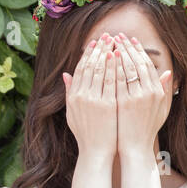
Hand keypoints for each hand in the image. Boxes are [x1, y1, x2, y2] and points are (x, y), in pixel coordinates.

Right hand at [60, 34, 117, 160]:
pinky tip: (121, 57)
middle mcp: (83, 96)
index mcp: (74, 96)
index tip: (94, 43)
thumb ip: (69, 92)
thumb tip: (65, 74)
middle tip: (107, 36)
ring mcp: (95, 100)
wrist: (96, 151)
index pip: (81, 69)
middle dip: (99, 49)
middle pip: (92, 66)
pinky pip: (113, 81)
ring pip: (102, 70)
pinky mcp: (108, 105)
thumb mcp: (72, 112)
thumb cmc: (86, 133)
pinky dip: (116, 67)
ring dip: (109, 53)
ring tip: (116, 41)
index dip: (88, 54)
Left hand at [113, 33, 173, 155]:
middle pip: (137, 62)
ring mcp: (136, 97)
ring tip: (110, 42)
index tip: (131, 40)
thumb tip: (168, 73)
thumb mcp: (161, 109)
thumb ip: (164, 91)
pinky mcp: (124, 103)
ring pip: (126, 68)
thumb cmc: (146, 129)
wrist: (135, 148)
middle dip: (127, 47)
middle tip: (118, 35)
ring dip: (118, 52)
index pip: (147, 64)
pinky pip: (117, 80)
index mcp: (158, 91)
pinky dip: (112, 67)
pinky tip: (105, 58)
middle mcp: (149, 92)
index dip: (138, 50)